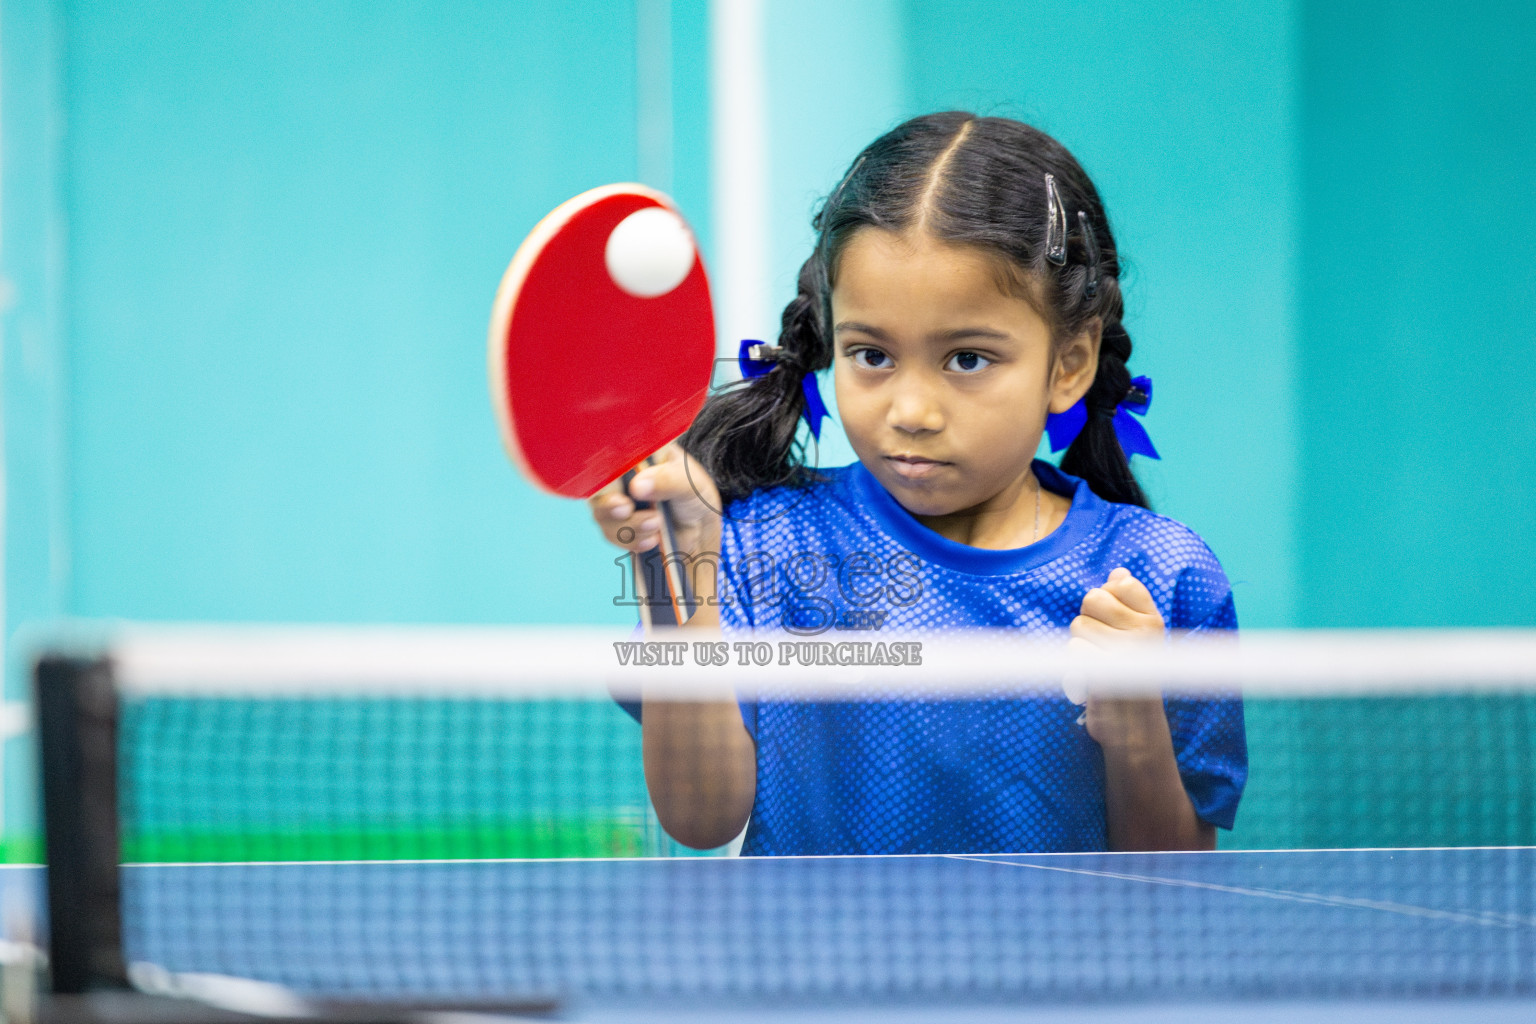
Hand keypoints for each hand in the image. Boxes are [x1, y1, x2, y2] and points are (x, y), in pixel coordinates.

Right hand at [587, 441, 721, 558]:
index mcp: (637, 452)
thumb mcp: (690, 484)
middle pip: (596, 485)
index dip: (605, 470)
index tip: (617, 487)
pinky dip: (631, 540)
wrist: (698, 531)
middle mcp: (620, 474)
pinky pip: (610, 534)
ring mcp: (615, 499)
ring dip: (628, 525)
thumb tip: (637, 486)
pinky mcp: (616, 524)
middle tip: (626, 508)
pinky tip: (652, 539)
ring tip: (657, 524)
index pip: (609, 453)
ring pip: (602, 514)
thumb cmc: (695, 497)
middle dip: (609, 503)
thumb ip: (668, 480)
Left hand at [1068, 567, 1165, 749]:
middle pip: (1093, 598)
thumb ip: (1130, 605)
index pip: (1121, 583)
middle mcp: (1145, 633)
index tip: (1114, 624)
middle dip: (1088, 621)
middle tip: (1102, 647)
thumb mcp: (1138, 638)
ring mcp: (1127, 652)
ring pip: (1078, 625)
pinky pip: (1073, 649)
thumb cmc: (1132, 678)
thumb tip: (1119, 572)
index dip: (1107, 599)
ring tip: (1098, 664)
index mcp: (1153, 621)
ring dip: (1079, 645)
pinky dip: (1074, 666)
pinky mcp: (1106, 671)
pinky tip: (1090, 679)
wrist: (1134, 729)